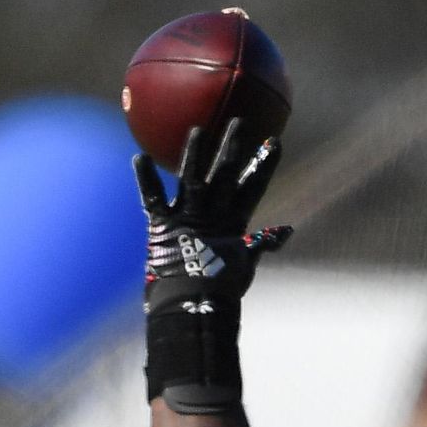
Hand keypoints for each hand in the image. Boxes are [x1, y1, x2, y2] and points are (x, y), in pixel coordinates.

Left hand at [135, 121, 291, 312]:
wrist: (194, 306)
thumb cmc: (220, 290)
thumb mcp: (245, 265)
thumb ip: (263, 244)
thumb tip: (288, 231)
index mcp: (234, 223)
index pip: (252, 188)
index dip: (263, 166)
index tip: (274, 142)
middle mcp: (212, 214)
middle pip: (224, 174)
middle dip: (232, 146)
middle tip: (238, 120)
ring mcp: (188, 217)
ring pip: (192, 178)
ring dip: (195, 153)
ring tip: (198, 129)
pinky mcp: (163, 225)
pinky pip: (152, 198)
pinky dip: (146, 179)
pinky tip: (139, 157)